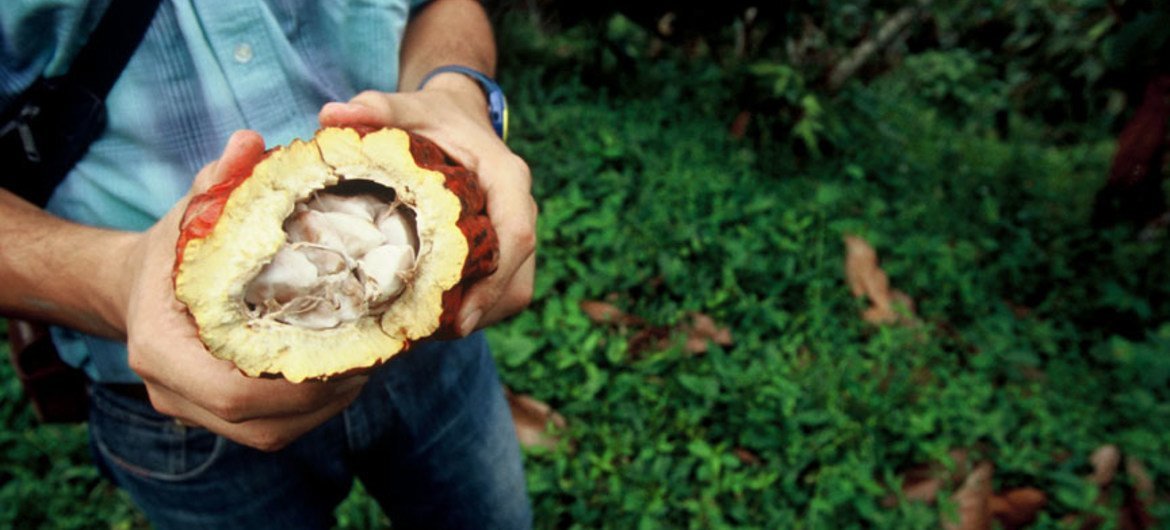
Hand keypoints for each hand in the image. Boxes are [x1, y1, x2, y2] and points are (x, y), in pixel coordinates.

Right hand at [124, 131, 367, 451]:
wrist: (138, 286)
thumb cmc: (171, 249)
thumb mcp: (192, 209)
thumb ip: (219, 180)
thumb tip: (249, 143)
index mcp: (161, 349)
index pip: (234, 392)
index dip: (299, 385)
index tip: (351, 353)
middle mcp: (173, 392)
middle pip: (263, 423)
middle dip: (328, 396)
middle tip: (377, 356)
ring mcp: (194, 413)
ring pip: (274, 432)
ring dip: (329, 406)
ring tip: (371, 364)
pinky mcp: (219, 418)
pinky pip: (273, 429)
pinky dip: (316, 409)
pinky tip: (349, 372)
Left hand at [318, 77, 536, 333]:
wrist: (459, 115)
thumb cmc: (433, 117)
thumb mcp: (407, 108)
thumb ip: (374, 108)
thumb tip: (331, 115)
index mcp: (507, 178)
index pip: (517, 236)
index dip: (493, 283)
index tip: (461, 321)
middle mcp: (521, 207)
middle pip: (516, 277)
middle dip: (478, 312)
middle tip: (427, 336)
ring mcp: (518, 231)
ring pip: (513, 291)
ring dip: (475, 316)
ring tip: (424, 331)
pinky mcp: (508, 249)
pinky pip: (503, 290)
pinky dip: (473, 308)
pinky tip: (432, 316)